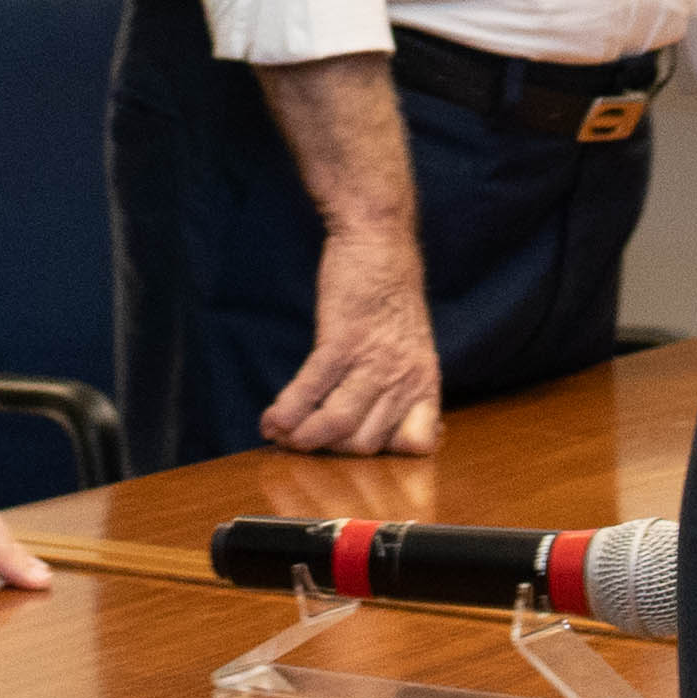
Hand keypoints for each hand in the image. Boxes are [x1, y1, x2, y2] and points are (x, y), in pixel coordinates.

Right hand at [256, 223, 445, 453]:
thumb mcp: (413, 346)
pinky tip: (271, 422)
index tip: (359, 449)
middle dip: (331, 452)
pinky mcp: (342, 339)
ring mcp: (373, 359)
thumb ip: (405, 389)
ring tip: (282, 439)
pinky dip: (290, 410)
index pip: (418, 444)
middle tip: (306, 443)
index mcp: (424, 381)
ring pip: (339, 423)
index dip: (389, 456)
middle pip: (367, 443)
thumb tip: (411, 436)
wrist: (379, 241)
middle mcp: (403, 377)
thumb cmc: (392, 296)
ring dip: (305, 439)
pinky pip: (314, 387)